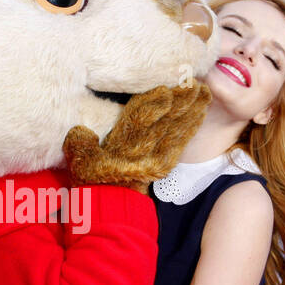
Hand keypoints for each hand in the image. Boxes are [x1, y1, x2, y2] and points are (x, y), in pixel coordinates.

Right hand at [63, 81, 210, 192]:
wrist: (110, 203)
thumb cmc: (92, 175)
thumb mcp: (80, 160)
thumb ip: (80, 144)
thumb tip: (80, 131)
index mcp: (121, 144)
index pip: (138, 120)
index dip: (152, 104)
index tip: (166, 89)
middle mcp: (142, 149)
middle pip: (163, 121)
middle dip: (180, 101)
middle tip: (194, 81)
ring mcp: (157, 155)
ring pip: (177, 128)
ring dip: (192, 109)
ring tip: (204, 91)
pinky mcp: (167, 161)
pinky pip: (182, 140)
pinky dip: (192, 125)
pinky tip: (201, 112)